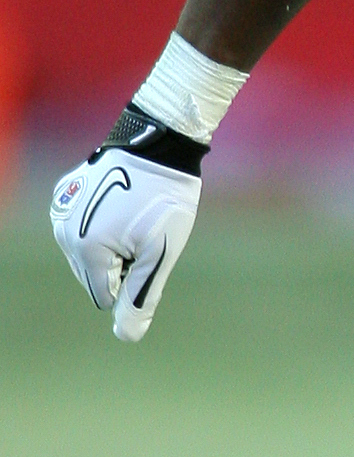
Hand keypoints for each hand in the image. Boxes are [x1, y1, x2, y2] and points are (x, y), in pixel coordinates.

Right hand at [50, 110, 202, 342]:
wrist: (160, 143)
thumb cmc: (166, 198)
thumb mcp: (162, 250)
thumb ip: (141, 294)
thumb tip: (127, 336)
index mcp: (86, 250)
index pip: (105, 295)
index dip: (133, 276)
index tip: (149, 246)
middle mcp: (63, 233)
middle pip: (93, 273)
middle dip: (120, 261)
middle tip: (144, 228)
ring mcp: (61, 211)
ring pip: (86, 250)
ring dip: (110, 242)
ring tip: (134, 213)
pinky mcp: (65, 193)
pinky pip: (81, 224)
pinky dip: (101, 220)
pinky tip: (120, 199)